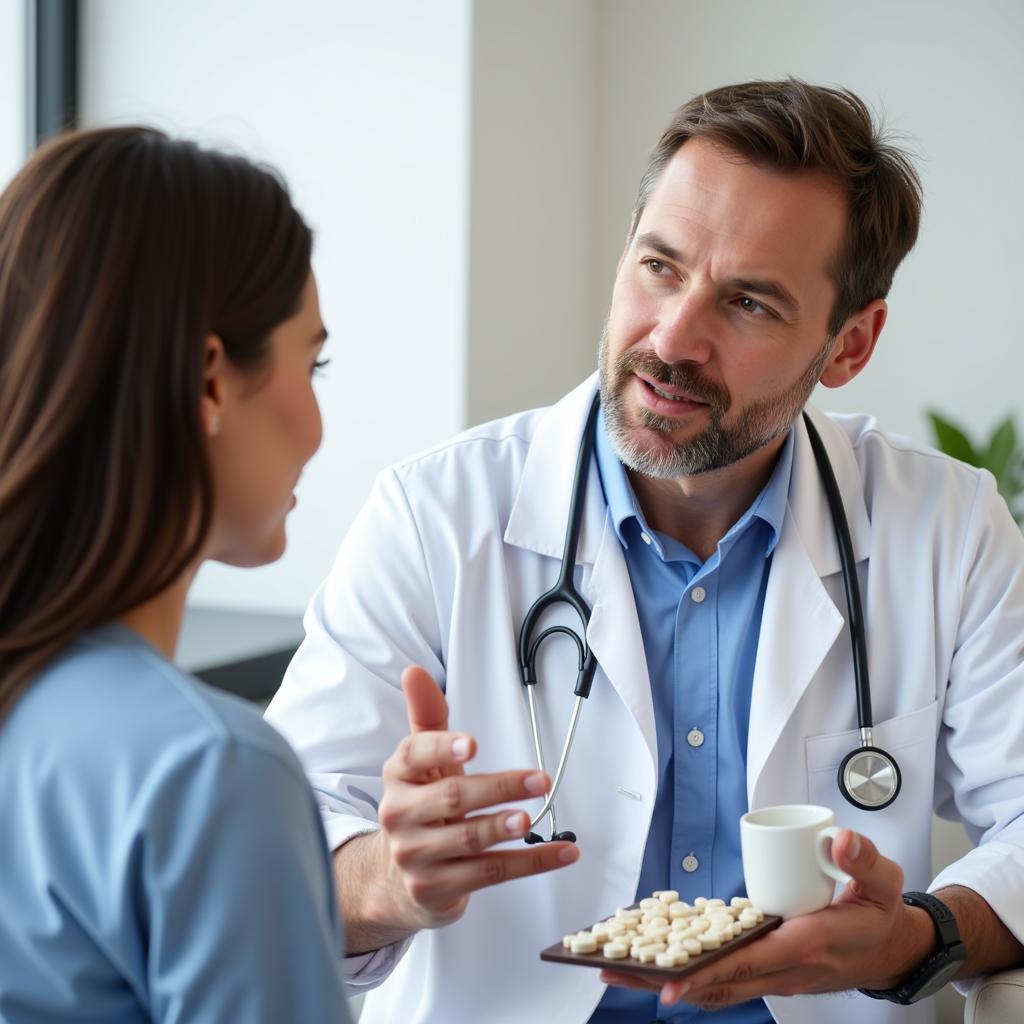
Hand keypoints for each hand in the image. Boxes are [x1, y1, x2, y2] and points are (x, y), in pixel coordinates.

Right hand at [372, 666, 578, 933]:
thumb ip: (426, 716)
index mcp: (398, 776)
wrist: (396, 878)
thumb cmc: (422, 805)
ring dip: (505, 829)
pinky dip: (531, 863)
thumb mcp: (422, 761)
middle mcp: (401, 815)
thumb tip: (415, 672)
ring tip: (532, 820)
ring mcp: (417, 856)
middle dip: (499, 788)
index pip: (415, 755)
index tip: (471, 743)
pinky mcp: (438, 889)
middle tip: (539, 781)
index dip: (442, 748)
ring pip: (469, 840)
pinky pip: (490, 874)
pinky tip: (561, 852)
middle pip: (453, 798)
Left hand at [601, 830, 934, 1009]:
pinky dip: (690, 976)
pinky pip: (724, 980)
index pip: (748, 964)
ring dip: (667, 980)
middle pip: (717, 983)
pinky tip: (658, 964)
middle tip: (614, 970)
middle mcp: (784, 969)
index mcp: (806, 946)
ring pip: (714, 987)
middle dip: (665, 979)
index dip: (706, 972)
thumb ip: (864, 861)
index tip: (669, 983)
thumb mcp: (882, 883)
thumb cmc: (878, 916)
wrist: (888, 950)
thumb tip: (840, 841)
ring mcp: (774, 975)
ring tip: (619, 968)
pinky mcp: (767, 972)